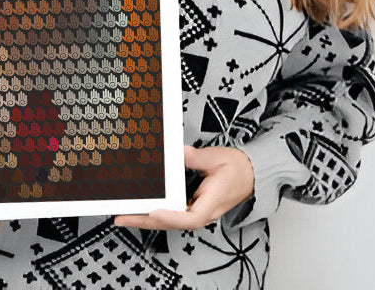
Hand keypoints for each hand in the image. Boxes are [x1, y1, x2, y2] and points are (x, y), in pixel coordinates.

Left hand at [114, 145, 253, 230]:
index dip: (170, 216)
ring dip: (147, 219)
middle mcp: (203, 212)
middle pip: (172, 223)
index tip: (153, 211)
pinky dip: (156, 212)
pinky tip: (143, 208)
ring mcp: (198, 212)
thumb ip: (193, 157)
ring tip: (125, 214)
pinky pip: (173, 214)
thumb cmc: (237, 168)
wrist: (252, 174)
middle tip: (122, 216)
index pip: (190, 218)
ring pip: (170, 221)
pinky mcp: (195, 207)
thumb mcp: (215, 158)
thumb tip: (175, 151)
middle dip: (146, 220)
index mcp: (212, 202)